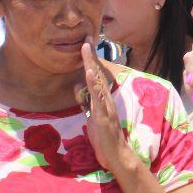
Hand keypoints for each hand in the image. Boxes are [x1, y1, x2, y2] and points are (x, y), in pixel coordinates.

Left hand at [79, 41, 131, 172]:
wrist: (115, 154)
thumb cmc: (103, 136)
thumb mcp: (90, 115)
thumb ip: (85, 100)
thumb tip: (77, 85)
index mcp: (102, 98)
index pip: (95, 76)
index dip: (90, 60)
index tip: (85, 43)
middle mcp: (106, 98)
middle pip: (97, 73)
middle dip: (91, 56)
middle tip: (86, 37)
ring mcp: (106, 106)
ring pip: (98, 81)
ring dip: (91, 64)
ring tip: (85, 48)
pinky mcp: (103, 115)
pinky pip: (98, 97)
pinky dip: (93, 84)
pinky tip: (89, 72)